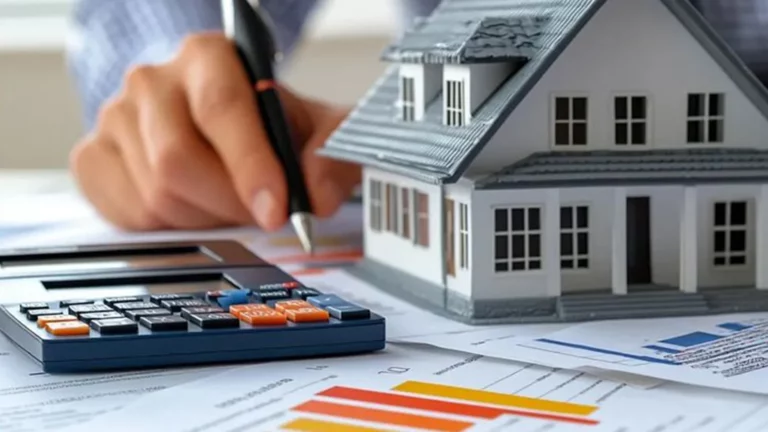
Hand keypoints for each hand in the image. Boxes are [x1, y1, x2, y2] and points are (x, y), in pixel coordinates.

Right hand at [70, 32, 359, 231]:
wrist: (228, 131)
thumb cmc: (271, 127)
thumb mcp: (317, 131)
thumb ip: (331, 154)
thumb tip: (319, 194)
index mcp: (208, 56)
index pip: (221, 106)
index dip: (250, 164)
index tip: (276, 209)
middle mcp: (153, 80)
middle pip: (178, 159)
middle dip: (229, 202)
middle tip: (260, 213)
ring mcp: (115, 118)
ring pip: (157, 194)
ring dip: (207, 217)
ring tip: (230, 202)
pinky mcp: (93, 157)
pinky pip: (129, 213)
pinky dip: (170, 226)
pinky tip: (194, 207)